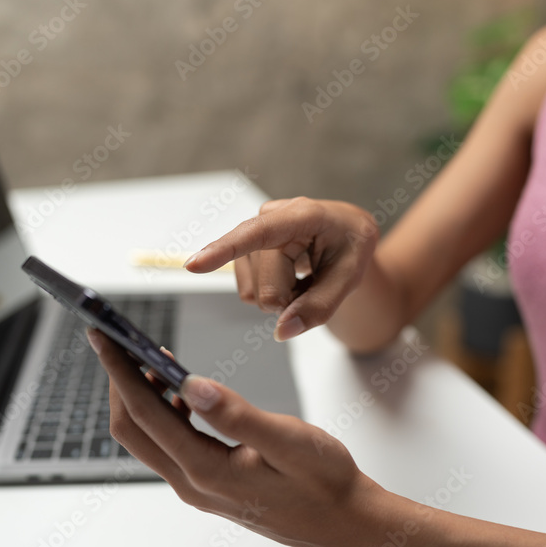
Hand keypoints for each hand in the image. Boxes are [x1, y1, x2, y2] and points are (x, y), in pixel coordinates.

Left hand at [86, 327, 388, 546]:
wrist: (344, 521)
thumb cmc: (324, 481)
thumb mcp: (287, 440)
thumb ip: (237, 415)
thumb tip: (191, 384)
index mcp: (206, 471)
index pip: (146, 414)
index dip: (121, 371)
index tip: (105, 337)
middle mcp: (193, 484)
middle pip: (133, 429)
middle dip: (119, 381)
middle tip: (116, 340)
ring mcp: (198, 487)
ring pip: (148, 437)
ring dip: (140, 395)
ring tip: (147, 357)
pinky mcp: (209, 483)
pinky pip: (169, 444)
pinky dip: (162, 411)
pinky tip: (179, 390)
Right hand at [183, 197, 378, 340]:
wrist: (345, 232)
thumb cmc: (350, 247)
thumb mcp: (350, 278)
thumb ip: (319, 307)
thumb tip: (282, 330)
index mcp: (303, 215)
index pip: (258, 233)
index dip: (225, 250)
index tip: (194, 265)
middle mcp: (272, 216)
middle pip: (266, 289)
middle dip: (289, 301)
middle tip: (316, 284)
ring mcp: (254, 230)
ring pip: (254, 293)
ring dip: (280, 297)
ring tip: (303, 276)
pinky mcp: (245, 248)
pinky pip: (248, 291)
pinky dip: (270, 293)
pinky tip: (289, 276)